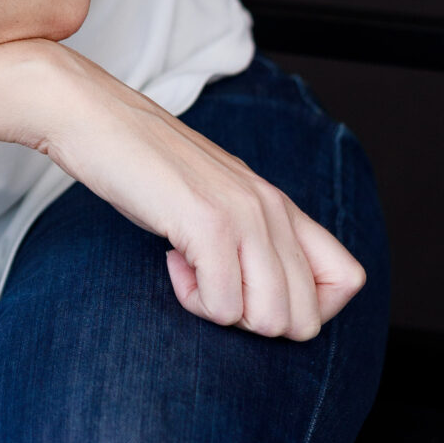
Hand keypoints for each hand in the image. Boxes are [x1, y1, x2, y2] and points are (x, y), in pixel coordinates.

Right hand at [36, 49, 365, 337]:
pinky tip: (172, 261)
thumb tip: (270, 303)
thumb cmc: (147, 168)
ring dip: (223, 313)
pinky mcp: (207, 223)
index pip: (347, 281)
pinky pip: (223, 306)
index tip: (254, 294)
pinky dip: (192, 300)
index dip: (307, 310)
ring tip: (192, 272)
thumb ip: (253, 237)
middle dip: (254, 323)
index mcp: (281, 205)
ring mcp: (244, 215)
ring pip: (269, 321)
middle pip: (304, 319)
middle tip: (215, 286)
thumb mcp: (217, 200)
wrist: (95, 118)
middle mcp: (272, 209)